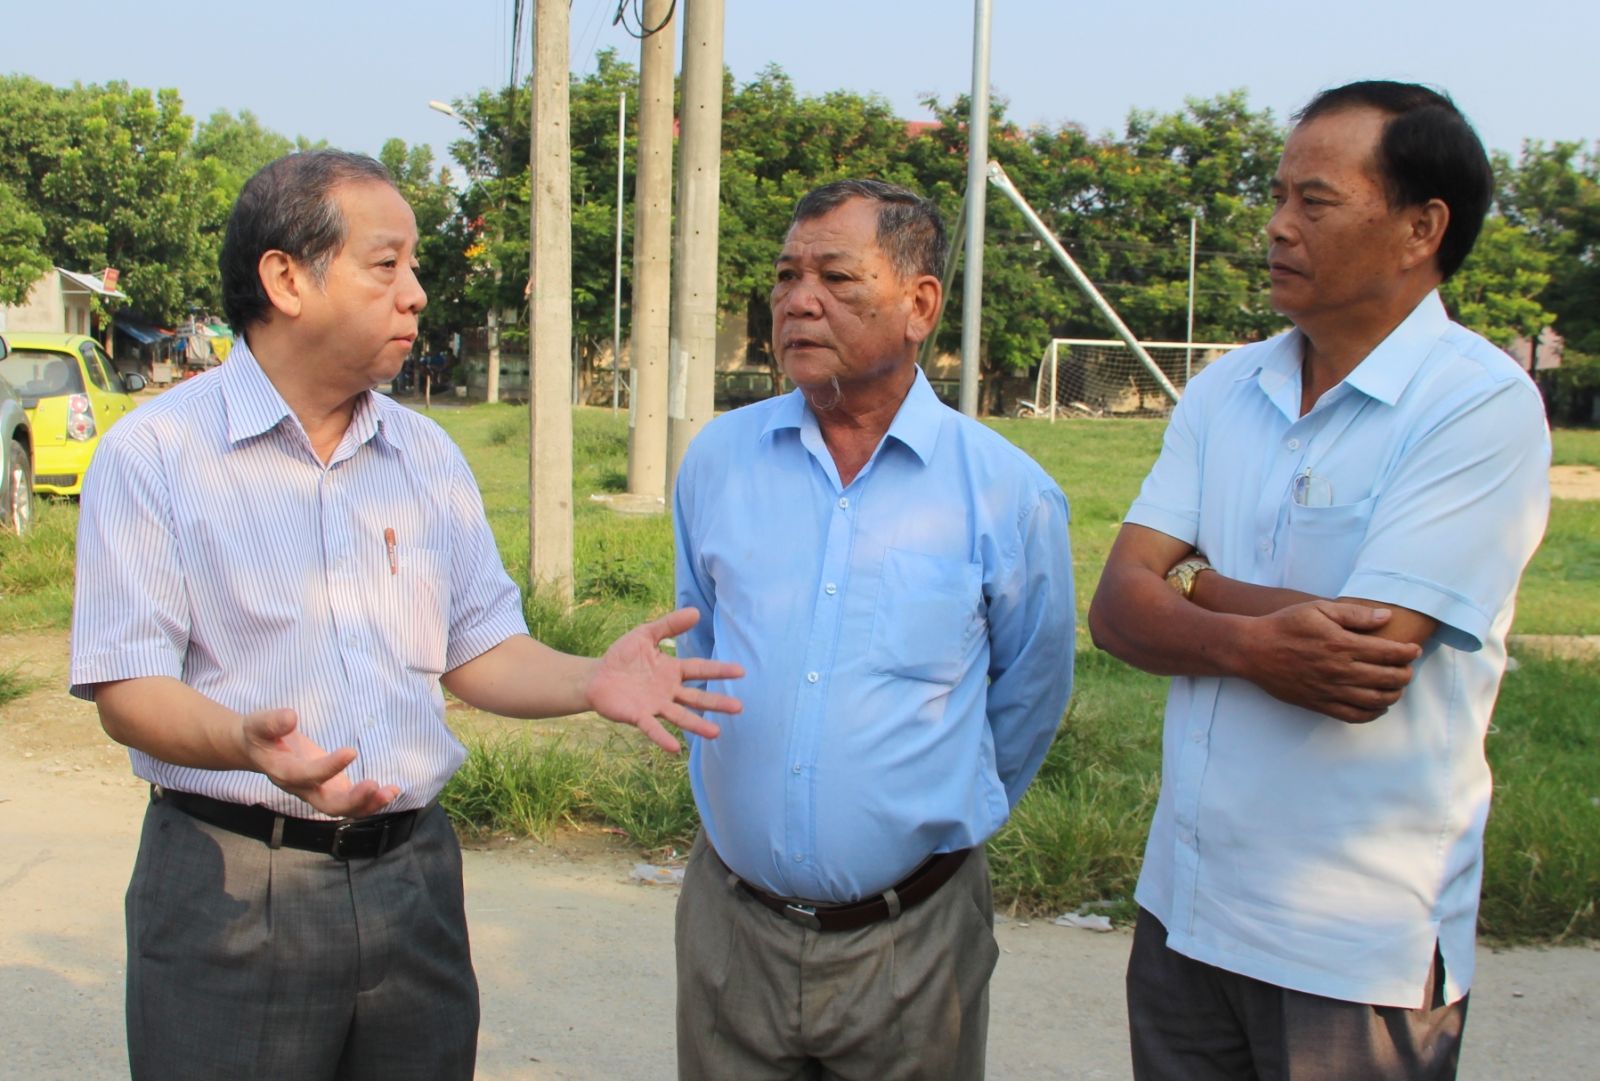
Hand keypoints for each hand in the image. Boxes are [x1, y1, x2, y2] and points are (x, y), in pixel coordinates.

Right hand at [240, 708, 400, 816]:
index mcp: (284, 773)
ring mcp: (318, 792)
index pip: (307, 776)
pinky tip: (391, 791)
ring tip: (391, 792)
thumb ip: (272, 722)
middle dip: (351, 800)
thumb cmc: (260, 735)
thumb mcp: (258, 724)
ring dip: (368, 804)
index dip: (329, 767)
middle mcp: (303, 789)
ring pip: (343, 809)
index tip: (351, 751)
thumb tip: (290, 716)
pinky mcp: (330, 788)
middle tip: (373, 785)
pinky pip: (351, 802)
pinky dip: (371, 800)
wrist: (258, 750)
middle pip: (327, 806)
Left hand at [585, 607, 743, 752]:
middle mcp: (668, 691)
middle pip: (696, 698)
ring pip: (680, 716)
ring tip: (716, 733)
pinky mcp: (638, 716)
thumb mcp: (645, 635)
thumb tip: (696, 612)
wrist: (596, 677)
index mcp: (672, 670)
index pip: (700, 670)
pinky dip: (663, 738)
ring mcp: (655, 705)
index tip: (741, 671)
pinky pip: (652, 728)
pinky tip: (675, 748)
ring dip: (697, 725)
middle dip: (716, 703)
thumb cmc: (622, 657)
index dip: (719, 670)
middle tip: (739, 708)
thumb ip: (669, 625)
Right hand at [1241, 601, 1420, 723]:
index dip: (1408, 653)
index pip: (1389, 652)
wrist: (1252, 650)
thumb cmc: (1285, 625)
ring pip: (1375, 700)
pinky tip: (1377, 706)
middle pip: (1388, 678)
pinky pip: (1354, 716)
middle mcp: (1340, 670)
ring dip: (1393, 695)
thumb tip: (1386, 617)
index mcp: (1342, 644)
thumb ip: (1354, 614)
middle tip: (1408, 669)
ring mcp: (1330, 690)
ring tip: (1396, 687)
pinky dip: (1372, 713)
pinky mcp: (1319, 704)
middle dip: (1405, 674)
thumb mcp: (1318, 608)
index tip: (1414, 650)